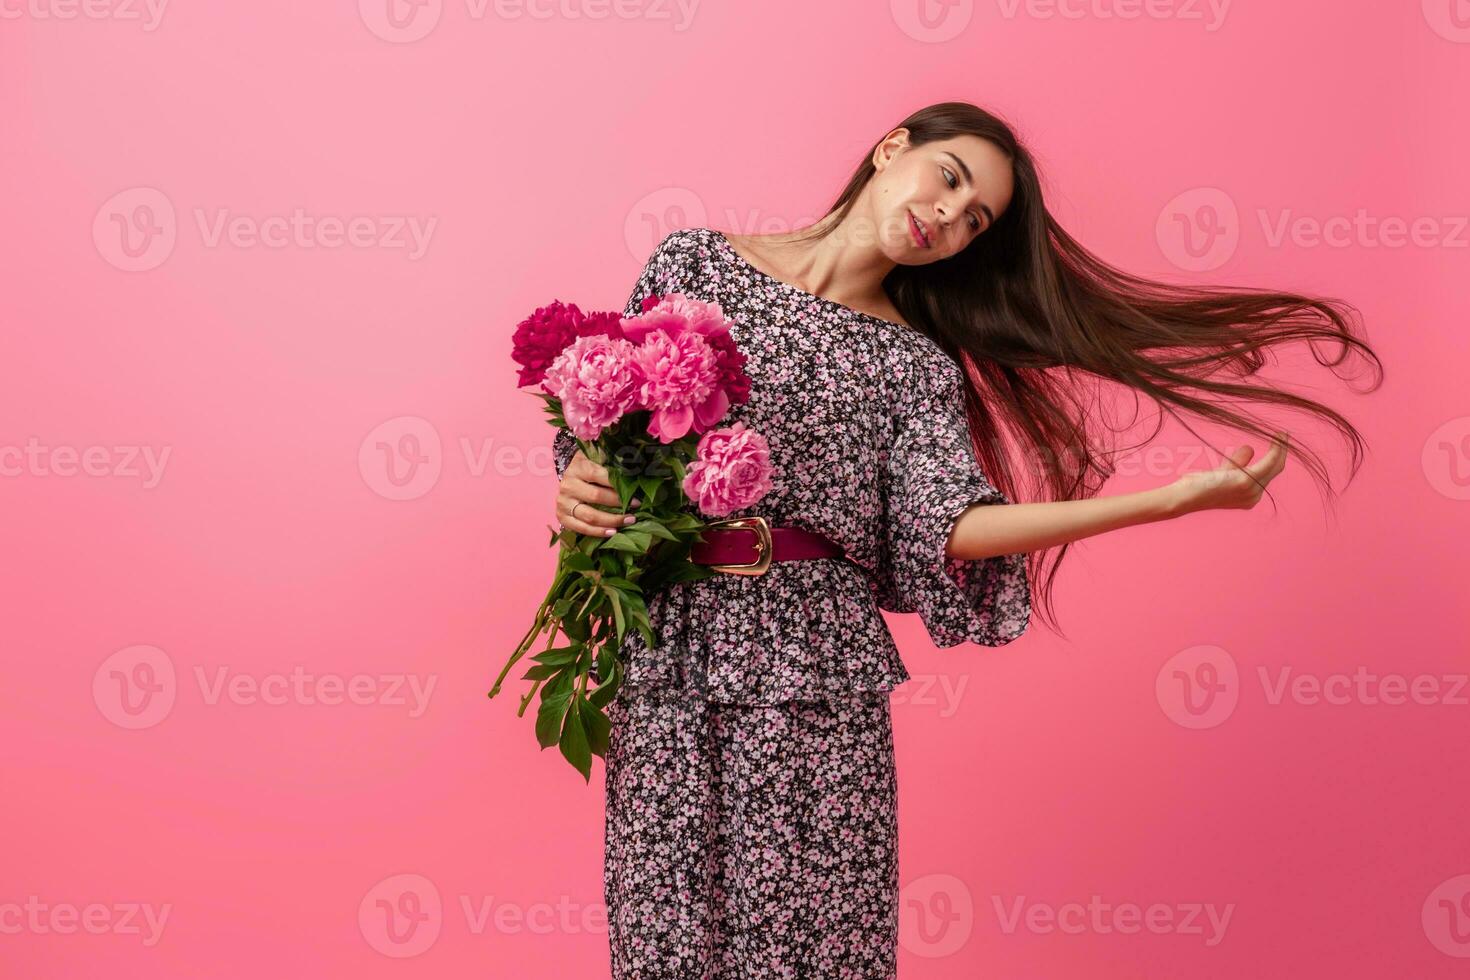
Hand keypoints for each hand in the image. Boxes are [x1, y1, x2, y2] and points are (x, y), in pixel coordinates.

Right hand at [556, 449, 641, 536]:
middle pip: (596, 496)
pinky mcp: (562, 517)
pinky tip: (613, 532)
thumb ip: (610, 461)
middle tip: (635, 508)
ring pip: (590, 516)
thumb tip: (632, 469)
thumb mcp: (595, 458)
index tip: (634, 494)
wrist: (566, 477)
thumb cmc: (586, 467)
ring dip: (612, 521)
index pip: (599, 475)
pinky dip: (598, 532)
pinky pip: (581, 528)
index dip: (618, 485)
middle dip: (619, 504)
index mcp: (578, 468)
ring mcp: (563, 503)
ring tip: (629, 521)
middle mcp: (568, 486)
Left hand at [1169, 431, 1288, 516]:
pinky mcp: (1245, 481)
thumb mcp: (1220, 473)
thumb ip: (1235, 464)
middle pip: (1273, 470)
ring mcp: (1251, 491)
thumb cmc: (1195, 485)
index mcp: (1248, 497)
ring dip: (1279, 448)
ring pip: (1274, 465)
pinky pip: (1268, 462)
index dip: (1273, 458)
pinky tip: (1278, 437)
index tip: (1276, 443)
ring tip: (1281, 434)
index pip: (1266, 475)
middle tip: (1281, 435)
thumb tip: (1249, 448)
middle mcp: (1253, 497)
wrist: (1182, 498)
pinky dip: (1276, 449)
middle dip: (1280, 452)